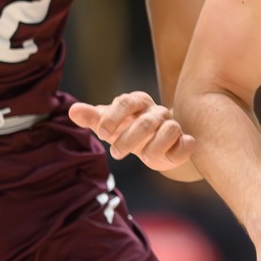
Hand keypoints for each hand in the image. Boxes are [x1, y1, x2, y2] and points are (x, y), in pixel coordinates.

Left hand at [68, 91, 195, 172]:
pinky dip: (178, 152)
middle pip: (146, 121)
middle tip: (116, 153)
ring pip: (169, 130)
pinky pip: (187, 144)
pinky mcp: (185, 141)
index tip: (102, 133)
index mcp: (138, 102)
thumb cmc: (127, 131)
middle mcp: (157, 112)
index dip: (114, 117)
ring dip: (153, 147)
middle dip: (129, 139)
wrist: (154, 147)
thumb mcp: (108, 125)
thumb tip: (73, 110)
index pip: (126, 102)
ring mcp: (174, 125)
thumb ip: (92, 117)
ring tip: (143, 157)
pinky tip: (167, 158)